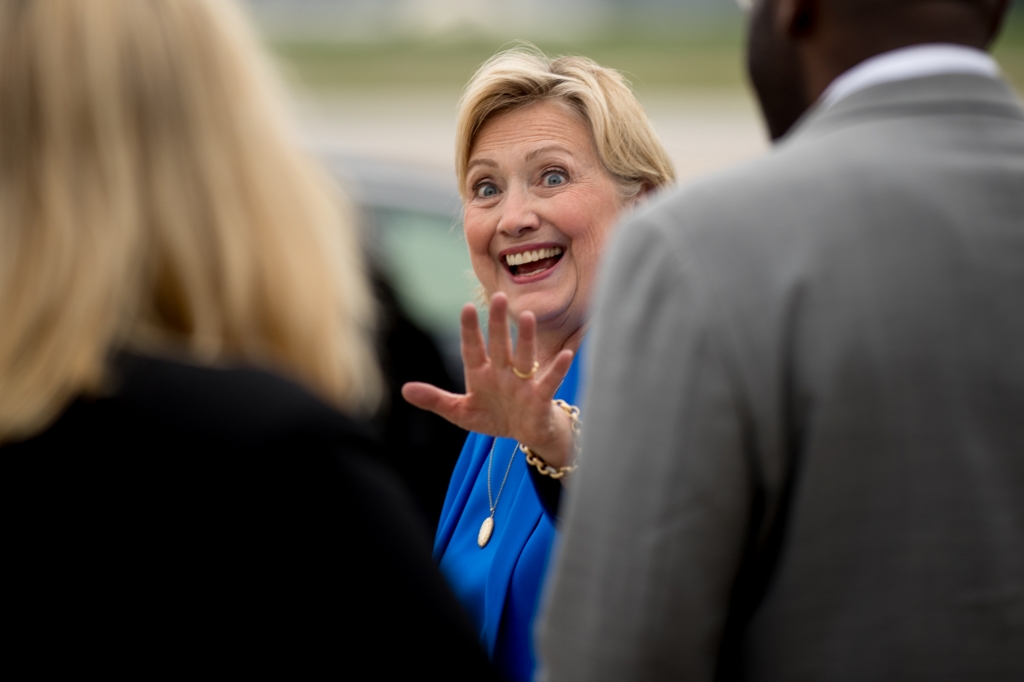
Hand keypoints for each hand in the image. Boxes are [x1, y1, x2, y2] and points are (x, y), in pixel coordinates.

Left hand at [401, 293, 576, 467]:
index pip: (472, 348)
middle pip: (499, 345)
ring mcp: (522, 383)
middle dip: (497, 323)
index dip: (469, 330)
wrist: (526, 434)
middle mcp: (502, 372)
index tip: (466, 308)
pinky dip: (558, 369)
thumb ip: (435, 400)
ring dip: (525, 338)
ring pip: (524, 357)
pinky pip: (550, 382)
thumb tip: (404, 390)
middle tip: (498, 296)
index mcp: (481, 374)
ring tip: (527, 316)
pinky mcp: (541, 398)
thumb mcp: (460, 412)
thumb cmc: (494, 417)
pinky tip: (566, 355)